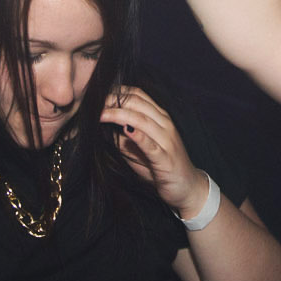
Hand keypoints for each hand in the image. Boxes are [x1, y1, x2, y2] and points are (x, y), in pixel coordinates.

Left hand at [100, 86, 210, 216]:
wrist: (188, 188)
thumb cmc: (160, 167)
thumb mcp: (139, 150)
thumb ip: (124, 139)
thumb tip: (103, 129)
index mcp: (160, 118)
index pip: (138, 95)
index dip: (117, 92)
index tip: (97, 95)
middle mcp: (165, 125)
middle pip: (138, 104)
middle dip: (113, 101)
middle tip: (93, 103)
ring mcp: (167, 141)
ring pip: (143, 120)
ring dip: (119, 114)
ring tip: (100, 114)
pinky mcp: (166, 159)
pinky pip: (152, 145)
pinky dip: (139, 136)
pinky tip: (126, 130)